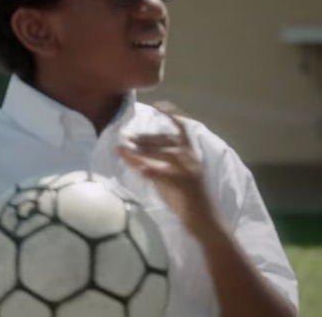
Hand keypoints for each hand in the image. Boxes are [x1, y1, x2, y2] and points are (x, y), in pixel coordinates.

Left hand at [116, 102, 222, 237]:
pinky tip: (142, 168)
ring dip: (148, 150)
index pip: (183, 129)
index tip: (158, 105)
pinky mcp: (188, 187)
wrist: (205, 224)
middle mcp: (192, 160)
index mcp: (190, 156)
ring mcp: (191, 173)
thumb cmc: (184, 200)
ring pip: (170, 154)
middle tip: (128, 137)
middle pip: (170, 141)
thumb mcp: (162, 179)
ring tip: (129, 149)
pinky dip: (155, 171)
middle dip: (148, 137)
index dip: (172, 115)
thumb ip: (145, 164)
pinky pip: (170, 176)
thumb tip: (123, 152)